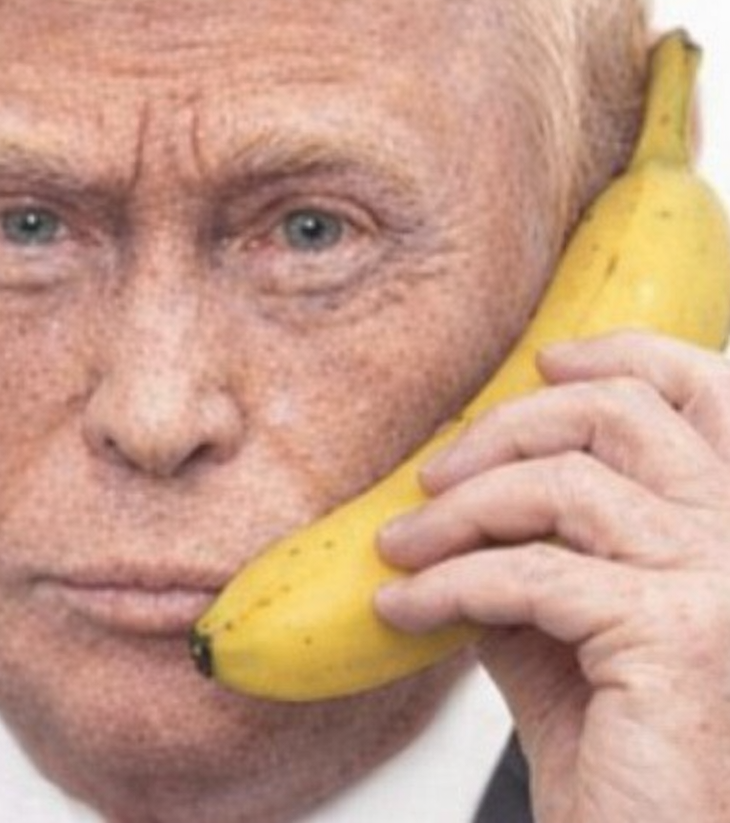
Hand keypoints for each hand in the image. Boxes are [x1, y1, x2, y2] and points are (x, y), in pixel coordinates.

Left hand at [376, 330, 729, 822]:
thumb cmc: (611, 740)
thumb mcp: (563, 617)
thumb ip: (534, 540)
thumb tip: (460, 481)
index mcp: (729, 522)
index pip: (704, 390)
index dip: (621, 355)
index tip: (540, 363)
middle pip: (617, 414)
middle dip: (503, 430)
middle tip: (431, 479)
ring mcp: (722, 581)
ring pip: (561, 485)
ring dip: (457, 513)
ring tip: (400, 549)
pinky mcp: (678, 631)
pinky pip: (530, 573)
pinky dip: (449, 583)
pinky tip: (404, 609)